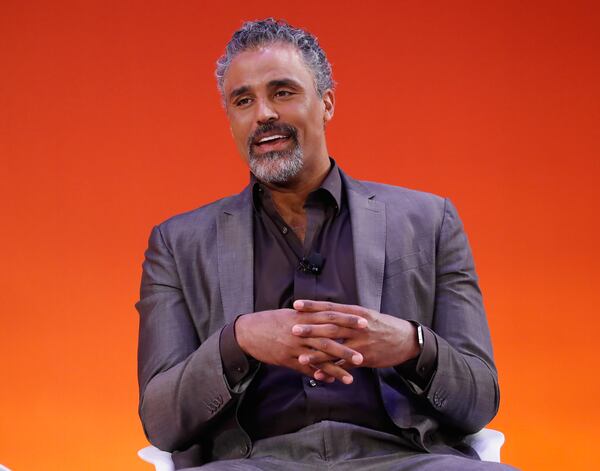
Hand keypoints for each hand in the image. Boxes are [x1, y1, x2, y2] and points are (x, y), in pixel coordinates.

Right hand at [234, 308, 367, 383]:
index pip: (330, 317)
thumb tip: (326, 315)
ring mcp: (293, 347)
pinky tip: (330, 381)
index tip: (364, 323)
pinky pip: (305, 369)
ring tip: (351, 378)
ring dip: (335, 369)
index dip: (347, 320)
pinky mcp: (286, 359)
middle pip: (327, 340)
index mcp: (303, 317)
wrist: (248, 332)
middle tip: (363, 355)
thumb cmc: (270, 321)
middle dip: (346, 348)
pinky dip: (318, 375)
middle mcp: (300, 332)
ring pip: (318, 358)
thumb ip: (309, 317)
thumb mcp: (290, 315)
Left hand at [292, 300, 419, 379]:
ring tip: (300, 356)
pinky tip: (318, 374)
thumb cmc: (382, 326)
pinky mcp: (365, 358)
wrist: (406, 340)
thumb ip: (347, 314)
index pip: (331, 307)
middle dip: (311, 328)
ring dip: (317, 353)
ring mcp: (361, 343)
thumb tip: (326, 310)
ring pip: (336, 348)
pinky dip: (331, 370)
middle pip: (331, 326)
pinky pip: (344, 365)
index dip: (313, 306)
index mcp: (356, 312)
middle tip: (293, 329)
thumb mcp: (366, 315)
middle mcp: (357, 326)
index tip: (296, 304)